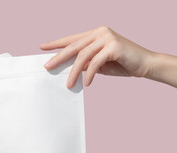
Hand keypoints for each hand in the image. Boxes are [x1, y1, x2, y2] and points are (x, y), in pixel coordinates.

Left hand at [40, 26, 154, 87]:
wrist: (145, 64)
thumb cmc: (121, 63)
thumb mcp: (99, 63)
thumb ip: (85, 62)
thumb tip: (68, 67)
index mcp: (95, 34)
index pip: (72, 39)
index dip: (56, 43)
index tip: (42, 47)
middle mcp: (100, 32)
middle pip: (74, 46)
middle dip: (59, 57)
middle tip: (47, 67)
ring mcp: (107, 38)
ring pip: (83, 55)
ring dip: (74, 72)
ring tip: (69, 84)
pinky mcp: (114, 46)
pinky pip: (95, 62)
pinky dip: (89, 74)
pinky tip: (86, 83)